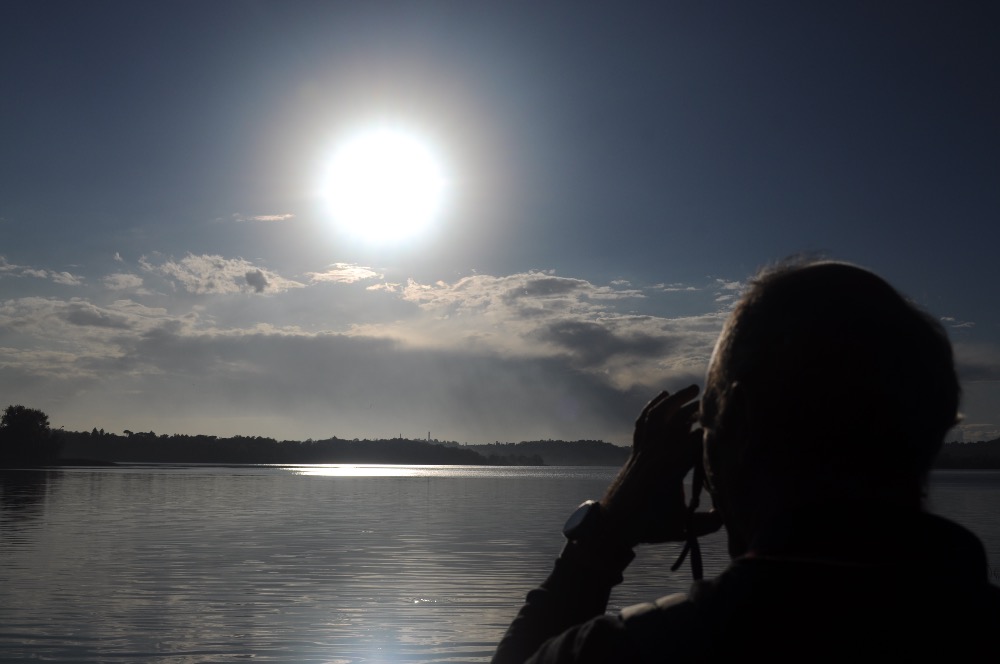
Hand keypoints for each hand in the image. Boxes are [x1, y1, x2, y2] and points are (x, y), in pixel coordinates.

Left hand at [600, 385, 720, 545]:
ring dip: (675, 399)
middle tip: (717, 402)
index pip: (698, 441)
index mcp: (672, 469)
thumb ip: (709, 523)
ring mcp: (644, 449)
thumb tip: (731, 516)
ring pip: (659, 415)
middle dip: (699, 409)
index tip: (732, 422)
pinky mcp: (636, 450)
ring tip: (692, 389)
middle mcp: (657, 453)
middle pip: (679, 420)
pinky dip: (653, 406)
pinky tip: (663, 395)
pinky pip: (643, 422)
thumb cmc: (650, 526)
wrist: (614, 524)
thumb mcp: (682, 528)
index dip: (715, 430)